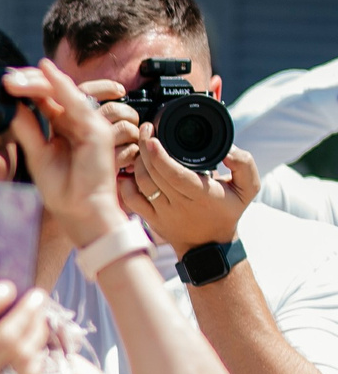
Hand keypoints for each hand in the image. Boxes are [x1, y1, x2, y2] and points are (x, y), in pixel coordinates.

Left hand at [2, 60, 132, 249]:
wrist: (81, 210)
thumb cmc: (62, 188)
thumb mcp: (37, 153)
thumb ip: (27, 129)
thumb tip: (11, 106)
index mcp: (62, 124)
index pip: (44, 97)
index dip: (25, 87)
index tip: (2, 83)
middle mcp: (76, 120)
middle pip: (53, 90)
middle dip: (29, 80)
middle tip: (5, 79)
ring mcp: (88, 122)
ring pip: (62, 91)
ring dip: (38, 81)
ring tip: (14, 78)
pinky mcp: (97, 129)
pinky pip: (77, 102)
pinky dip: (61, 86)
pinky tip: (47, 73)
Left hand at [124, 137, 255, 253]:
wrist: (209, 244)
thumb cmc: (228, 210)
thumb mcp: (248, 188)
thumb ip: (244, 164)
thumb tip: (229, 150)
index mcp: (201, 194)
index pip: (175, 174)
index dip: (160, 156)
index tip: (153, 138)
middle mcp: (178, 204)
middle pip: (154, 175)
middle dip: (145, 150)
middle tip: (146, 130)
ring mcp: (161, 212)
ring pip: (141, 185)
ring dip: (136, 164)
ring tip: (141, 146)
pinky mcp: (150, 218)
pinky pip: (131, 200)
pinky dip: (125, 184)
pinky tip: (129, 169)